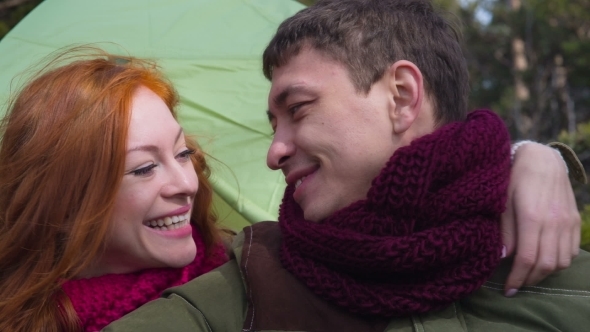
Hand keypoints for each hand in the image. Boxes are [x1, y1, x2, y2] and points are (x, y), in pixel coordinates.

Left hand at [501, 142, 579, 295]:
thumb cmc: (515, 178)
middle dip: (529, 280)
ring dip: (545, 273)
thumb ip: (505, 231)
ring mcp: (566, 221)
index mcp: (532, 217)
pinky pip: (571, 251)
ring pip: (561, 261)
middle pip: (545, 264)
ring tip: (528, 275)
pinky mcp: (574, 220)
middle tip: (516, 285)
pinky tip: (545, 261)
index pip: (527, 258)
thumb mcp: (502, 202)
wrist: (542, 158)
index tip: (508, 289)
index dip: (517, 278)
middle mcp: (553, 222)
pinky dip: (559, 262)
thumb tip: (503, 257)